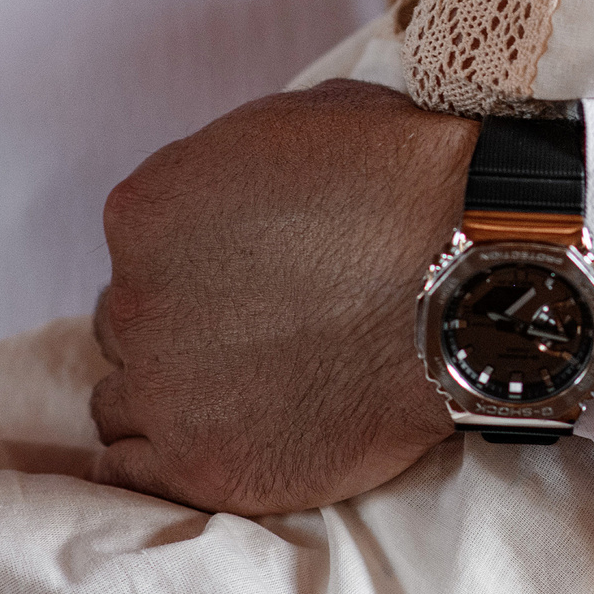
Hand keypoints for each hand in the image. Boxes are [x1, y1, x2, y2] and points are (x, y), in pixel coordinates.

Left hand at [89, 80, 473, 513]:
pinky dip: (164, 461)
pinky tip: (215, 445)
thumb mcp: (306, 119)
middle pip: (131, 323)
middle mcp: (135, 300)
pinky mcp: (202, 464)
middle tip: (262, 333)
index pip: (141, 250)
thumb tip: (248, 188)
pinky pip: (133, 474)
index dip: (198, 263)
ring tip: (249, 395)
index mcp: (148, 210)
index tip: (250, 276)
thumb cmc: (409, 188)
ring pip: (124, 399)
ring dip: (173, 396)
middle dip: (184, 327)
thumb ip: (241, 163)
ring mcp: (164, 388)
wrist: (468, 282)